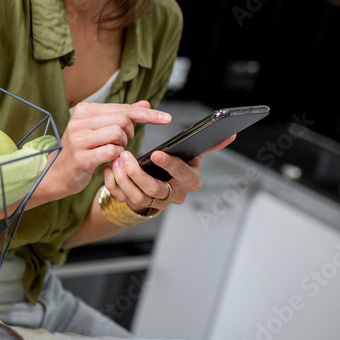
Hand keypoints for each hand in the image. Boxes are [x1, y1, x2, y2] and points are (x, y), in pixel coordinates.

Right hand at [46, 100, 171, 200]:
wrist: (57, 174)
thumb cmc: (81, 150)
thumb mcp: (99, 129)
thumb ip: (121, 115)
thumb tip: (145, 103)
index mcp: (85, 110)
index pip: (124, 108)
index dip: (147, 114)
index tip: (167, 118)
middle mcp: (79, 121)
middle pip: (123, 120)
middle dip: (129, 133)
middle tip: (121, 143)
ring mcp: (78, 139)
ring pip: (118, 134)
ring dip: (122, 145)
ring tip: (112, 150)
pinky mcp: (81, 157)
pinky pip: (112, 151)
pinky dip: (117, 156)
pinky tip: (109, 159)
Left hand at [103, 133, 237, 213]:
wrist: (161, 186)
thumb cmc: (176, 167)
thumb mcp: (192, 155)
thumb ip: (209, 144)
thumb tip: (230, 134)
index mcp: (189, 180)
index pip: (182, 174)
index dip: (170, 165)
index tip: (157, 153)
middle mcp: (174, 195)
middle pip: (155, 189)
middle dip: (138, 173)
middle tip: (126, 156)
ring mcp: (155, 203)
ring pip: (137, 197)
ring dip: (124, 178)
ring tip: (116, 160)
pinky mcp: (136, 205)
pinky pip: (122, 198)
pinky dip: (113, 184)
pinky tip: (109, 169)